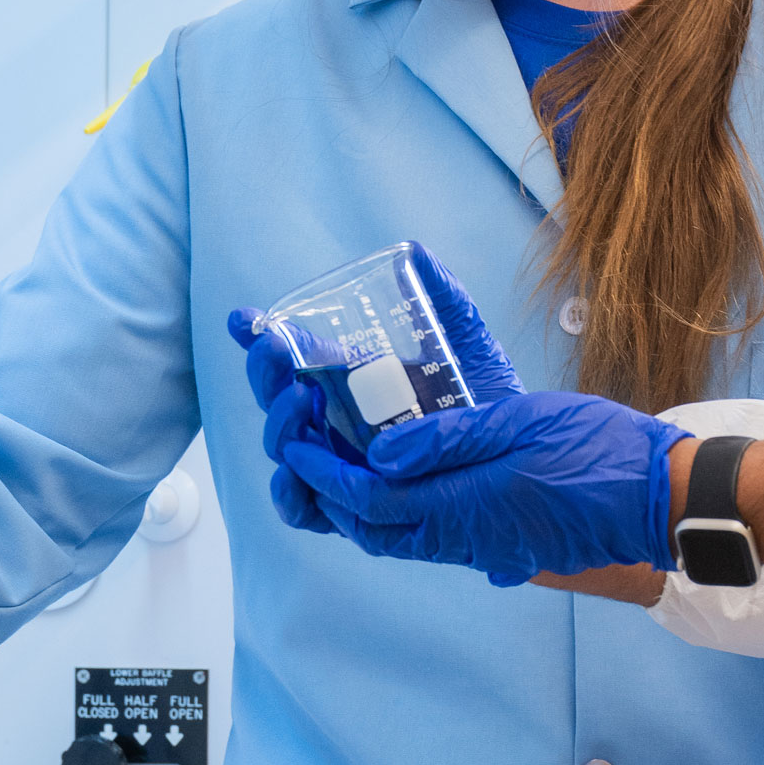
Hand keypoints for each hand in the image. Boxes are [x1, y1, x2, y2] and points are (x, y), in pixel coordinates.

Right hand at [228, 245, 524, 537]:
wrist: (518, 452)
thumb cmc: (482, 394)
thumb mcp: (461, 337)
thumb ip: (438, 294)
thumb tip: (413, 253)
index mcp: (343, 377)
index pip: (288, 355)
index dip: (258, 336)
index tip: (245, 319)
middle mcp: (332, 420)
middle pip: (276, 398)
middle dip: (264, 371)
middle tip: (273, 347)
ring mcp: (339, 463)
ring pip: (286, 450)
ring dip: (280, 425)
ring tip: (300, 396)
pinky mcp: (354, 508)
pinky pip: (307, 511)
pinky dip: (291, 494)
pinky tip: (295, 472)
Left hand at [281, 391, 686, 586]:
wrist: (658, 500)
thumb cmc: (598, 454)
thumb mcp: (521, 425)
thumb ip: (448, 440)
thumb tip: (378, 455)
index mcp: (462, 510)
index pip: (366, 500)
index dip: (321, 469)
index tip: (295, 433)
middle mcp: (460, 539)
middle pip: (366, 529)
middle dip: (321, 490)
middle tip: (302, 441)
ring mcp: (477, 544)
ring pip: (393, 534)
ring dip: (352, 501)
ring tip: (332, 454)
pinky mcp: (493, 537)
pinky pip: (425, 530)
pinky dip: (391, 504)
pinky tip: (392, 469)